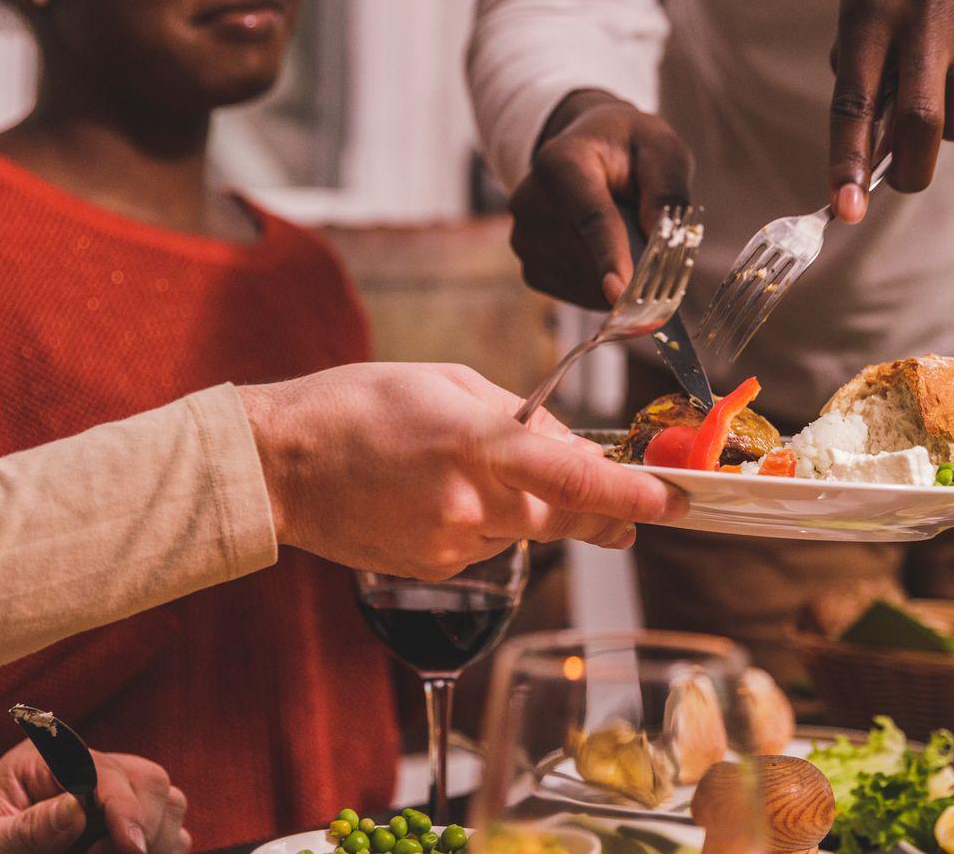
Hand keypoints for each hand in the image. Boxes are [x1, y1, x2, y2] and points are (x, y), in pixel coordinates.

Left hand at [0, 743, 186, 853]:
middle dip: (142, 825)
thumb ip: (26, 828)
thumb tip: (77, 808)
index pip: (105, 769)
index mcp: (44, 760)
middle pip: (148, 779)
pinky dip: (160, 845)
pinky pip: (167, 825)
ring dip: (154, 837)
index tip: (131, 848)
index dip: (126, 807)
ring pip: (166, 800)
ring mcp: (106, 792)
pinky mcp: (120, 819)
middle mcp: (84, 767)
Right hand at [237, 362, 688, 577]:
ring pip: (526, 533)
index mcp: (477, 444)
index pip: (574, 481)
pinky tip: (440, 497)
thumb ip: (519, 416)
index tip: (674, 501)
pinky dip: (484, 525)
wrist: (279, 466)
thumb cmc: (357, 406)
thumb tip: (573, 446)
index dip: (632, 497)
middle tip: (634, 507)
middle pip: (567, 521)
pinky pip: (486, 549)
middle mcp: (469, 503)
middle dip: (604, 514)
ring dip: (528, 508)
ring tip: (471, 470)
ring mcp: (449, 545)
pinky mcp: (431, 570)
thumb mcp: (447, 383)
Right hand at [508, 90, 693, 308]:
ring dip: (620, 278)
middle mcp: (531, 201)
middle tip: (665, 254)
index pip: (590, 218)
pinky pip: (575, 294)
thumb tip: (659, 239)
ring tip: (630, 241)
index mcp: (562, 162)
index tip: (621, 292)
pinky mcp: (530, 265)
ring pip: (583, 281)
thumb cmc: (629, 148)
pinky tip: (612, 260)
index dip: (608, 256)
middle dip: (632, 269)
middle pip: (587, 256)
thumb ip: (666, 189)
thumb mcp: (660, 149)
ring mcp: (523, 237)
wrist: (589, 149)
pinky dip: (603, 289)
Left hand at [827, 0, 953, 220]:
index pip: (855, 98)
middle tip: (909, 180)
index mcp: (871, 5)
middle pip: (922, 121)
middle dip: (913, 169)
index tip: (846, 208)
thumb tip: (868, 164)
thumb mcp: (868, 17)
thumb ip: (861, 83)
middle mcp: (924, 6)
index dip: (849, 159)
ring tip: (952, 89)